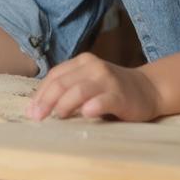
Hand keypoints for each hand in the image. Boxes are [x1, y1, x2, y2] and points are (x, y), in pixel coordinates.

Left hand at [25, 53, 161, 122]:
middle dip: (46, 101)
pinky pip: (104, 99)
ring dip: (64, 104)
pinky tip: (86, 113)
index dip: (41, 94)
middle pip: (62, 83)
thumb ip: (68, 90)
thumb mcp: (88, 84)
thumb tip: (38, 108)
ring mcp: (107, 79)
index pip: (55, 76)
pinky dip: (93, 106)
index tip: (31, 111)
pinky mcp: (120, 95)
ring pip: (79, 90)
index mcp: (81, 62)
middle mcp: (93, 67)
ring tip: (57, 117)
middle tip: (37, 117)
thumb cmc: (111, 90)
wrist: (148, 90)